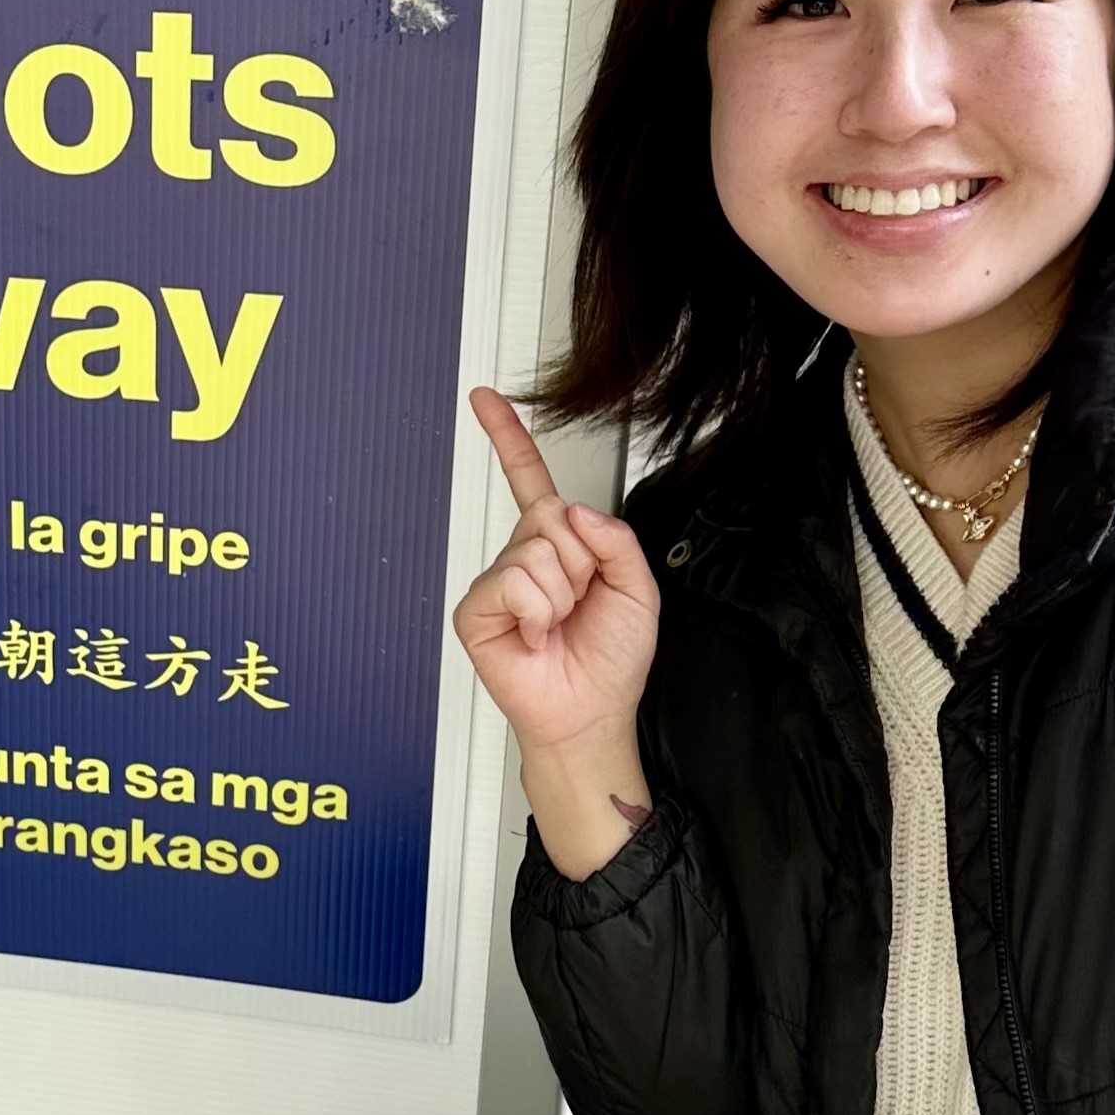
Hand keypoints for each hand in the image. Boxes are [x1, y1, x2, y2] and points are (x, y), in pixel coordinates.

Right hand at [452, 389, 660, 876]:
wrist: (590, 715)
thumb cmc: (610, 661)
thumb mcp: (637, 590)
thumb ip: (616, 540)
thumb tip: (573, 511)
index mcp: (558, 545)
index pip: (529, 479)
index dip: (508, 437)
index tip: (484, 399)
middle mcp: (522, 557)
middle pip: (549, 515)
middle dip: (581, 561)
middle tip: (579, 604)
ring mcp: (497, 582)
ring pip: (537, 551)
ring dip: (563, 593)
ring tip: (559, 626)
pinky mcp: (476, 609)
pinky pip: (515, 582)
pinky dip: (539, 610)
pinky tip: (536, 636)